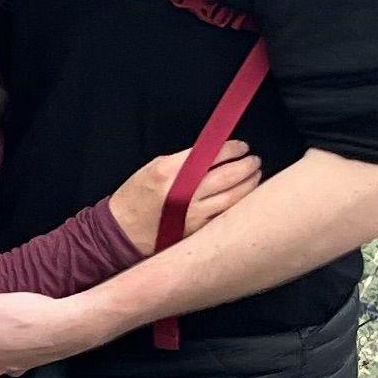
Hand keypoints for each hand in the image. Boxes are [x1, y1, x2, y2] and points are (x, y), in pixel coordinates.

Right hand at [107, 142, 261, 256]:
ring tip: (255, 176)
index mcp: (170, 171)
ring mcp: (194, 214)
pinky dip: (240, 204)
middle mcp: (185, 192)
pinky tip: (246, 197)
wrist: (122, 231)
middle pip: (229, 175)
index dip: (232, 149)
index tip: (242, 147)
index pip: (212, 154)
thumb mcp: (154, 168)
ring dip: (250, 184)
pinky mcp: (199, 231)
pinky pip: (226, 215)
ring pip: (234, 197)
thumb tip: (214, 154)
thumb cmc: (136, 196)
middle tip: (254, 160)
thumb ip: (183, 161)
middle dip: (247, 165)